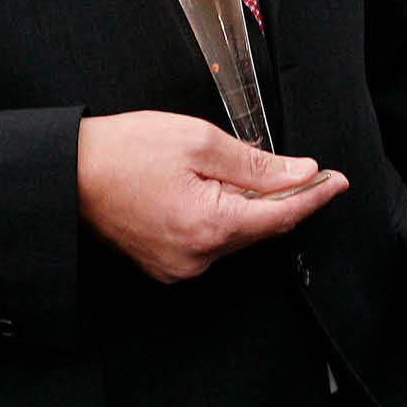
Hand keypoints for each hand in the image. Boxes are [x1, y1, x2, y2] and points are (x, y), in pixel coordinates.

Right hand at [76, 111, 344, 282]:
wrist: (69, 173)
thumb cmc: (124, 151)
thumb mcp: (199, 141)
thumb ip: (256, 163)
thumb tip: (300, 171)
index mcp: (209, 226)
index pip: (282, 215)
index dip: (314, 195)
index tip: (338, 181)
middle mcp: (196, 256)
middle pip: (261, 227)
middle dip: (285, 198)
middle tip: (306, 168)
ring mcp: (179, 265)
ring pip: (237, 234)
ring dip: (251, 205)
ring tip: (238, 169)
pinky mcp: (166, 263)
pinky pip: (212, 241)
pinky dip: (224, 216)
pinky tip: (216, 190)